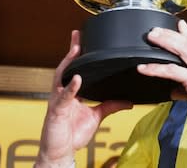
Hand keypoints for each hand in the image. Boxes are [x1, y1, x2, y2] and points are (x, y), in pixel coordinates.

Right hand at [35, 31, 132, 166]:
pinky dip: (71, 88)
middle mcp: (62, 93)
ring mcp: (58, 101)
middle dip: (71, 51)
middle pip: (66, 68)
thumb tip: (129, 101)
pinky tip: (77, 79)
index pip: (75, 69)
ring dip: (68, 63)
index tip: (83, 39)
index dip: (77, 55)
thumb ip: (111, 106)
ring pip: (61, 78)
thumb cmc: (72, 134)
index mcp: (71, 92)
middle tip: (77, 35)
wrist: (61, 152)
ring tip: (76, 49)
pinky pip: (64, 98)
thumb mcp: (97, 116)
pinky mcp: (57, 112)